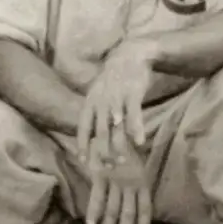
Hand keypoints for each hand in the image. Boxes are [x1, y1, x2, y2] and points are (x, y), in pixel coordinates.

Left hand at [76, 38, 158, 158]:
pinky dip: (136, 129)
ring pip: (115, 127)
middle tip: (107, 168)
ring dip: (118, 145)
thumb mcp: (98, 93)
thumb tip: (91, 133)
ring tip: (123, 161)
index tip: (83, 160)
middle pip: (100, 132)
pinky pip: (134, 115)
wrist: (130, 55)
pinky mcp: (133, 94)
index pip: (83, 126)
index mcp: (91, 102)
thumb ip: (95, 112)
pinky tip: (139, 142)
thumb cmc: (114, 79)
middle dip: (102, 152)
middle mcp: (101, 101)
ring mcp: (117, 98)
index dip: (83, 144)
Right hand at [84, 142, 152, 223]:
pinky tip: (90, 223)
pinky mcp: (102, 175)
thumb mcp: (137, 158)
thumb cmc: (127, 139)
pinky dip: (94, 212)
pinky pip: (98, 197)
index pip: (145, 208)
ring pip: (113, 209)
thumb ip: (136, 175)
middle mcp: (131, 184)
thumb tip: (138, 191)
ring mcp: (116, 181)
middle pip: (129, 213)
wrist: (117, 121)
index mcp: (143, 180)